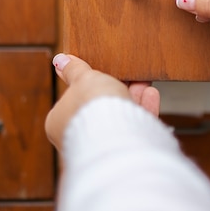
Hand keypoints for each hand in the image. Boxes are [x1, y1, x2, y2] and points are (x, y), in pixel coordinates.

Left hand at [45, 53, 159, 150]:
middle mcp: (78, 137)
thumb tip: (60, 60)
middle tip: (126, 76)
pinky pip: (135, 127)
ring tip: (142, 82)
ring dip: (132, 98)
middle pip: (99, 108)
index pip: (72, 100)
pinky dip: (144, 110)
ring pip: (119, 117)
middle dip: (116, 90)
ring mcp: (101, 145)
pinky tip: (150, 95)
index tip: (100, 74)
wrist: (116, 134)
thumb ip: (74, 70)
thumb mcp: (83, 78)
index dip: (88, 84)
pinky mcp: (124, 150)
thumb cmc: (92, 107)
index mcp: (59, 122)